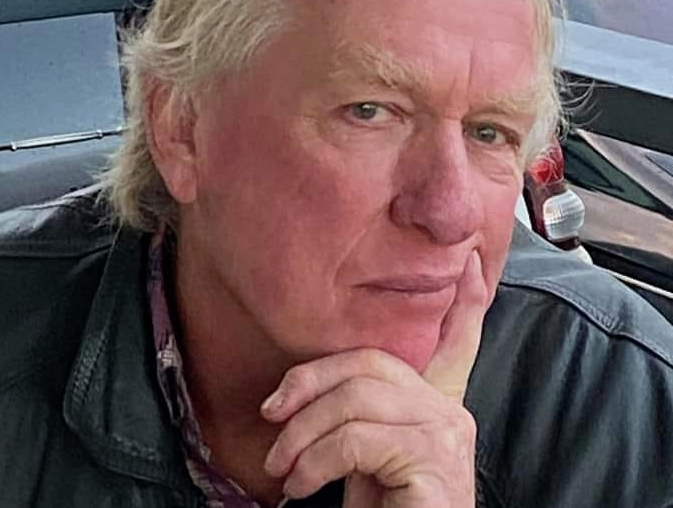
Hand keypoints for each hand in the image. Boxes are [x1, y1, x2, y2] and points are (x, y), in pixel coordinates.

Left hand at [261, 251, 487, 507]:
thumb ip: (353, 416)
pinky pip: (357, 439)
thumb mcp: (359, 456)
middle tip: (273, 420)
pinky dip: (316, 460)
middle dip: (310, 383)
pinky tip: (303, 486)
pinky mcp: (435, 461)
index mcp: (437, 404)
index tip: (470, 259)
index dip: (467, 300)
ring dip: (303, 435)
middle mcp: (451, 411)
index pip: (458, 341)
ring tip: (283, 469)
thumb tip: (292, 396)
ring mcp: (448, 434)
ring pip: (356, 400)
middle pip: (370, 362)